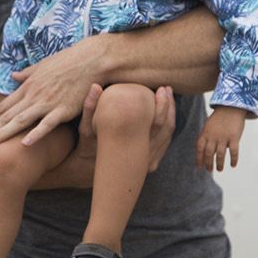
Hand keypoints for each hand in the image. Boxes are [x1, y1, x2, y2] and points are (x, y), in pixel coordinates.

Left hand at [0, 39, 103, 148]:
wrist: (92, 60)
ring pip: (21, 121)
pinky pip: (47, 124)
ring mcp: (48, 102)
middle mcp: (34, 95)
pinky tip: (25, 144)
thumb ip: (27, 73)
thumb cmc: (69, 61)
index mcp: (29, 86)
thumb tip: (14, 76)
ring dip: (4, 134)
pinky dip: (36, 134)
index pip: (5, 106)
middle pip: (8, 116)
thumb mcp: (44, 65)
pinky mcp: (64, 109)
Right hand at [55, 84, 171, 181]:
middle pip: (167, 129)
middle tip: (168, 89)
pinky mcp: (150, 163)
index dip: (164, 104)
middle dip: (170, 107)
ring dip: (171, 115)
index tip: (162, 88)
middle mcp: (144, 155)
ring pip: (168, 136)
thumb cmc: (88, 146)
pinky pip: (164, 143)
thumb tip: (95, 86)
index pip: (157, 123)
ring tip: (169, 97)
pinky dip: (167, 127)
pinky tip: (165, 114)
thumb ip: (90, 107)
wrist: (91, 170)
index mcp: (132, 145)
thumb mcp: (86, 128)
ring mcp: (149, 161)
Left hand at [196, 106, 246, 172]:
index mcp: (205, 133)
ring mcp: (224, 137)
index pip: (199, 149)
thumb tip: (204, 151)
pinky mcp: (234, 137)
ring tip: (219, 169)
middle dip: (208, 163)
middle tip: (209, 170)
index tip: (199, 167)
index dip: (198, 159)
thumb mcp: (208, 125)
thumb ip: (206, 137)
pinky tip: (233, 165)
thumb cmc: (219, 117)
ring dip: (219, 164)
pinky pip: (233, 151)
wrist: (231, 106)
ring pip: (220, 154)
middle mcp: (213, 136)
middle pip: (208, 153)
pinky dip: (233, 159)